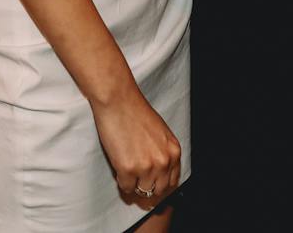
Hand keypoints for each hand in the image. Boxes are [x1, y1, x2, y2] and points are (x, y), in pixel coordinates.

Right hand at [92, 91, 180, 210]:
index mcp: (173, 151)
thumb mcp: (161, 133)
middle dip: (147, 185)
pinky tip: (119, 167)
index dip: (159, 183)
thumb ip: (163, 153)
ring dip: (134, 183)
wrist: (118, 100)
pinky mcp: (128, 169)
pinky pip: (125, 187)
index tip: (151, 182)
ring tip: (127, 168)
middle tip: (137, 178)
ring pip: (141, 191)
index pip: (172, 182)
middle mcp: (163, 161)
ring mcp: (146, 167)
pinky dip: (121, 181)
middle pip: (158, 190)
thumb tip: (159, 172)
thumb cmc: (135, 111)